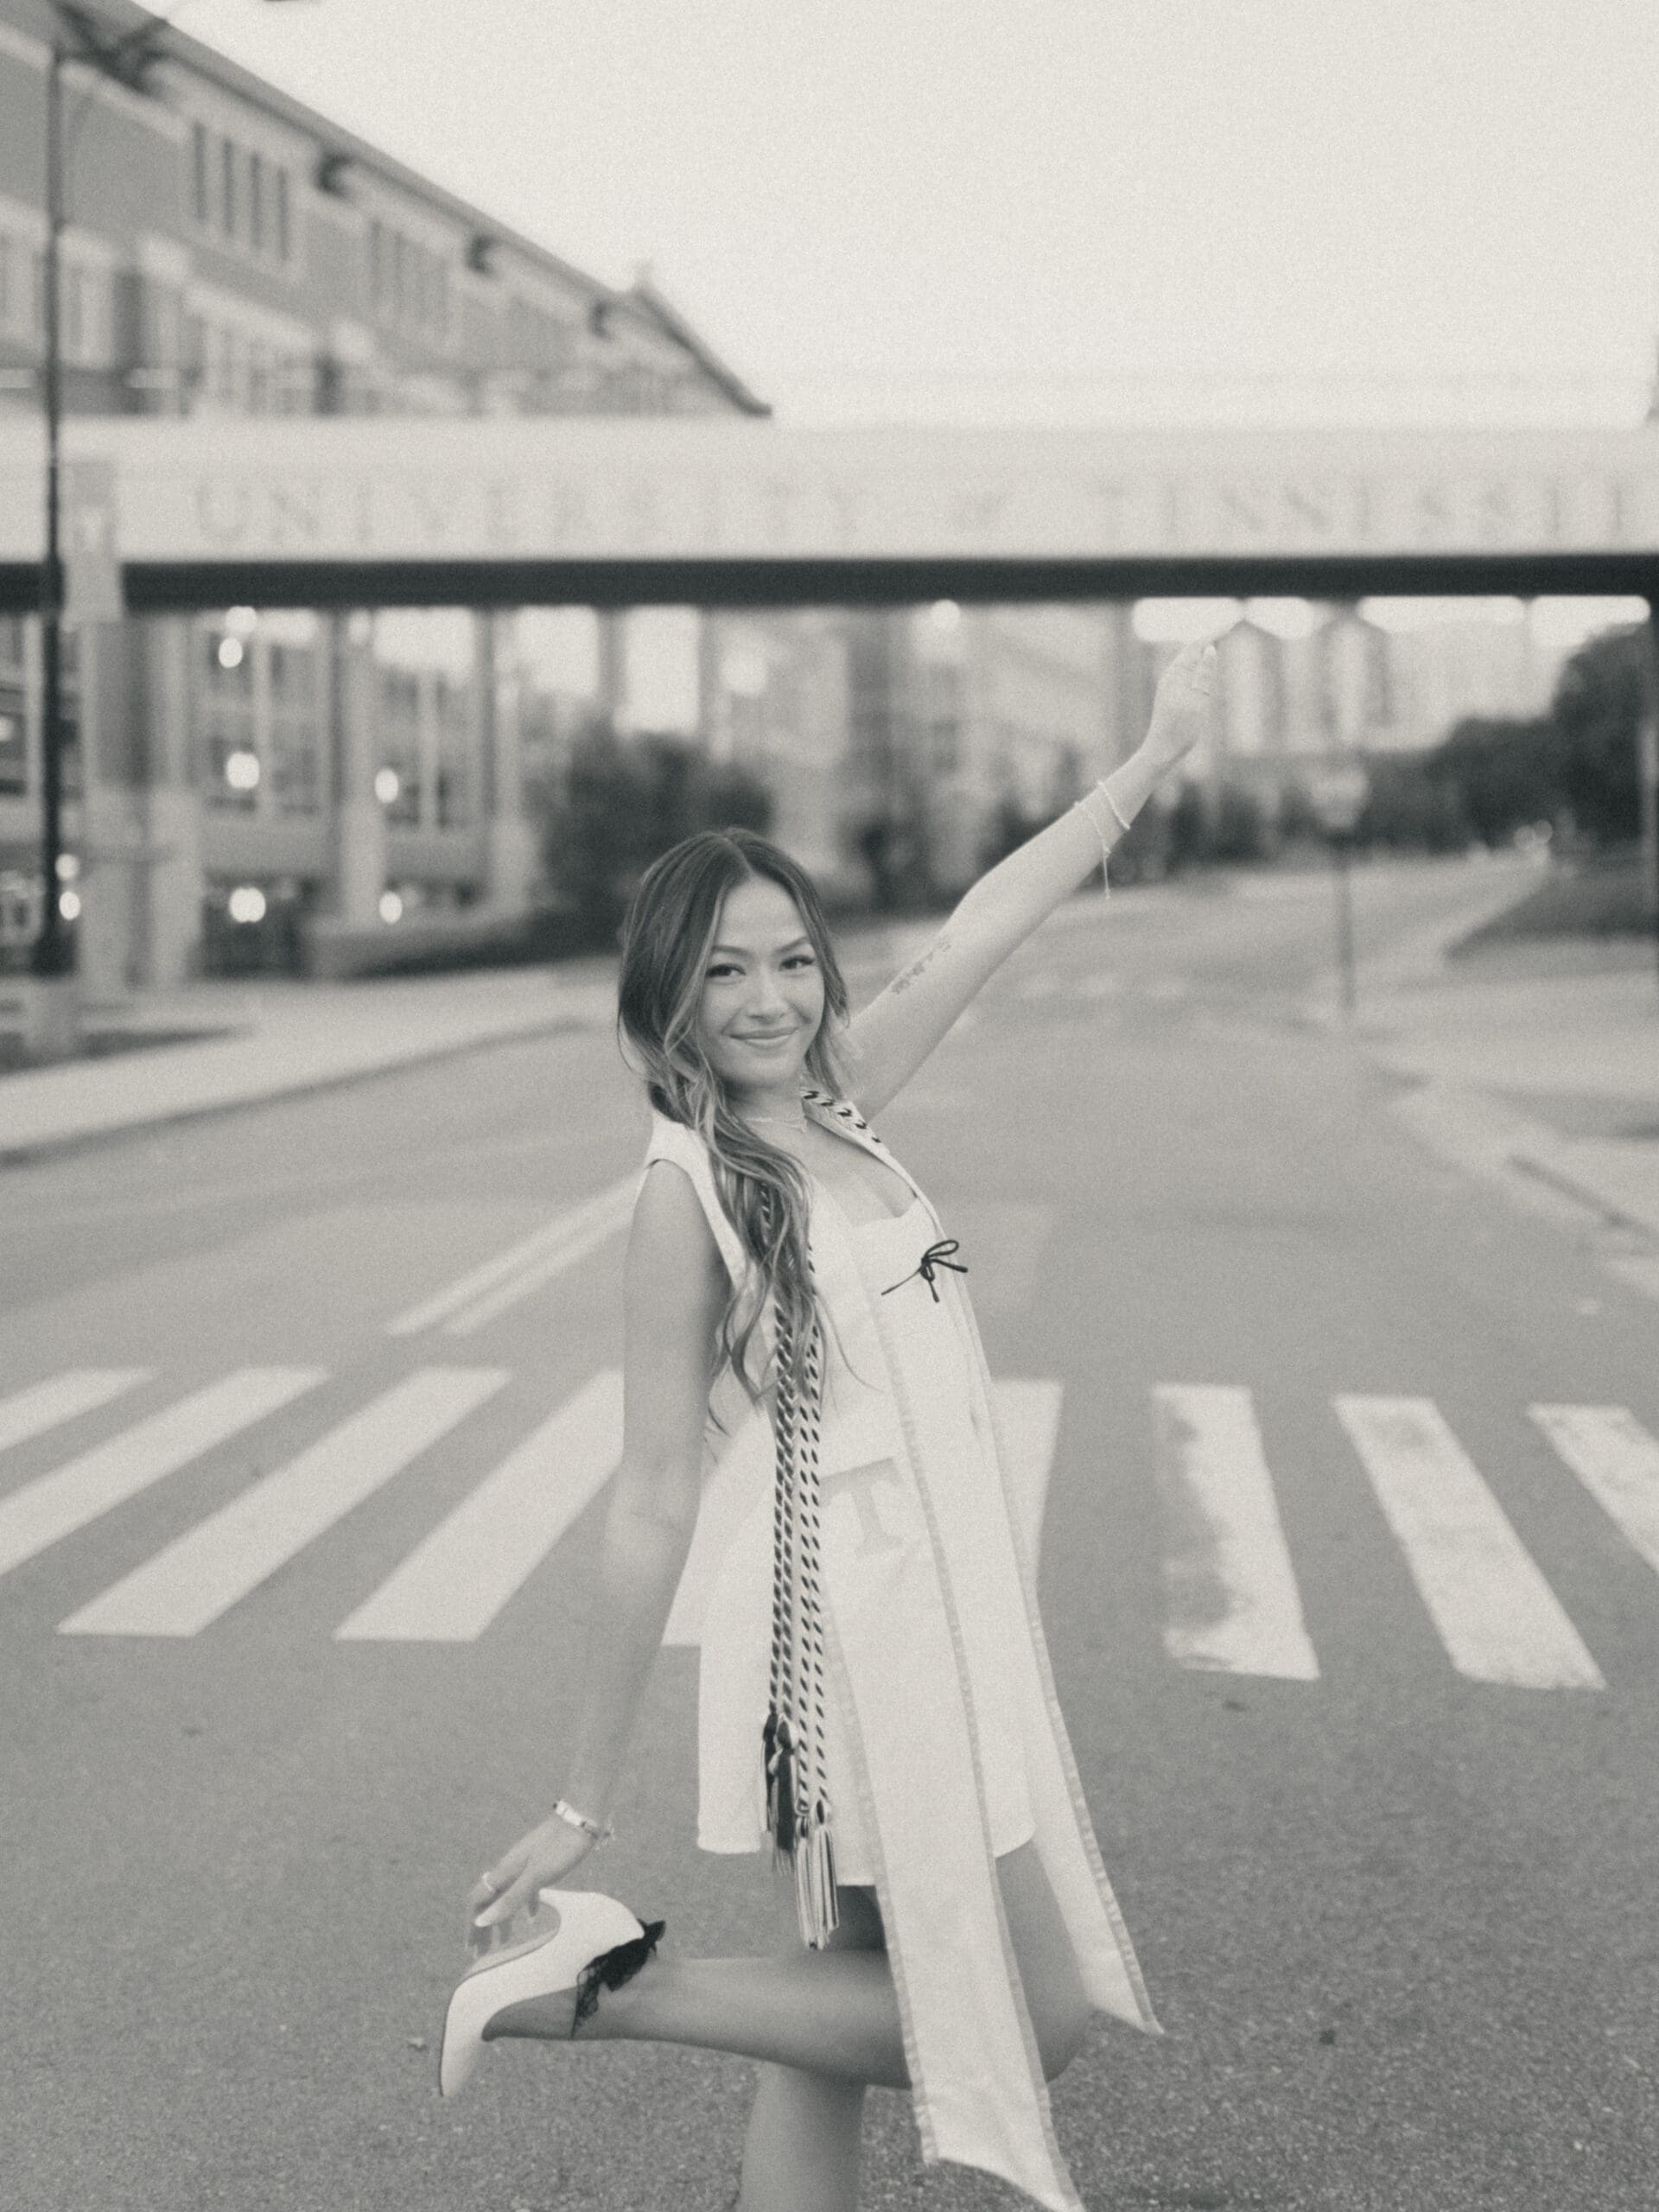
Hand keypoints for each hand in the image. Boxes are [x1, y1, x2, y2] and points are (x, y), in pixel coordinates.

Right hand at [465, 1812, 594, 1949]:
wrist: (582, 1817)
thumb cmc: (561, 1848)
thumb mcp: (537, 1877)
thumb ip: (511, 1899)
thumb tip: (481, 1920)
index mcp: (505, 1872)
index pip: (477, 1901)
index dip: (471, 1925)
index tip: (471, 1949)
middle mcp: (510, 1868)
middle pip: (489, 1901)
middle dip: (483, 1927)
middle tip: (482, 1953)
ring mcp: (525, 1864)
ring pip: (506, 1896)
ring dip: (502, 1919)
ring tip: (504, 1942)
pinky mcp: (540, 1862)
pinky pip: (525, 1888)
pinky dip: (525, 1906)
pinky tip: (533, 1918)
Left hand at [1142, 636, 1218, 773]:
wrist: (1162, 752)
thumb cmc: (1180, 729)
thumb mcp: (1197, 701)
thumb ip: (1204, 674)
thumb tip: (1210, 648)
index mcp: (1175, 675)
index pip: (1196, 646)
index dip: (1213, 633)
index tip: (1231, 623)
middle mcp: (1171, 677)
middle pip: (1192, 650)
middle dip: (1209, 637)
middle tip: (1227, 626)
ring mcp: (1171, 686)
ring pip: (1189, 661)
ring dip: (1203, 649)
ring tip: (1217, 638)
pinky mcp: (1174, 696)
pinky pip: (1188, 672)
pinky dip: (1199, 663)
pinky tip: (1204, 665)